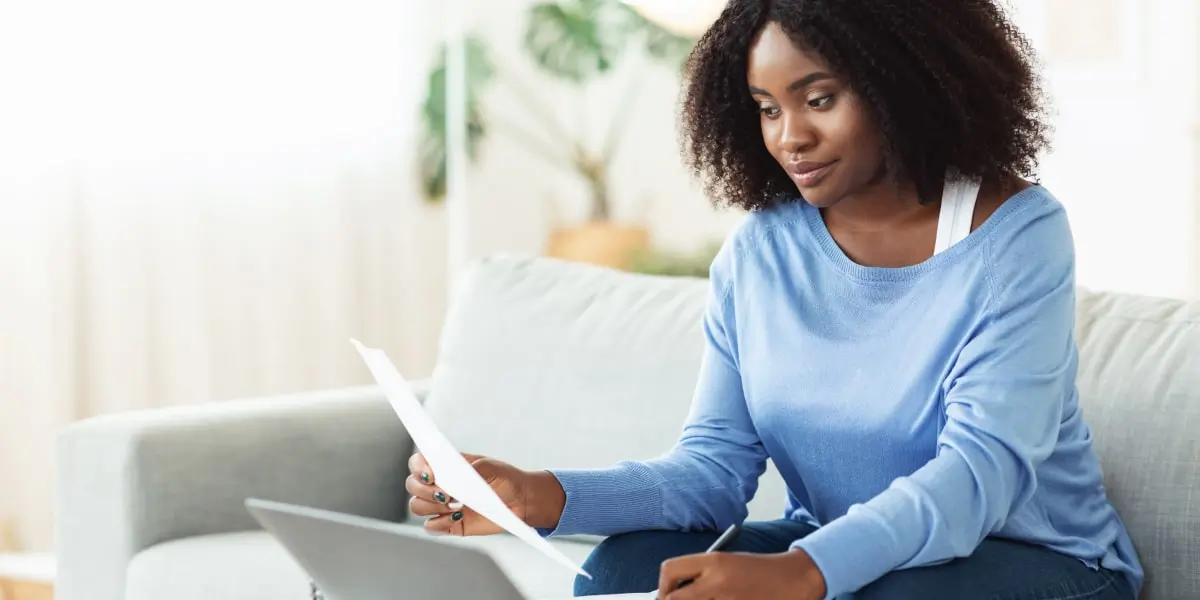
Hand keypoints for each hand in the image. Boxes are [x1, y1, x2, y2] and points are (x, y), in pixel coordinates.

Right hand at [405, 452, 564, 535]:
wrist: (519, 501)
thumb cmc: (504, 478)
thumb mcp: (490, 467)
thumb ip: (469, 470)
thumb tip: (450, 480)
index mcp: (445, 465)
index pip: (418, 462)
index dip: (418, 468)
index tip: (431, 475)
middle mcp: (439, 484)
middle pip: (412, 485)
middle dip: (425, 491)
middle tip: (447, 495)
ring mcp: (442, 505)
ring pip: (417, 506)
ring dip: (432, 507)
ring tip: (456, 506)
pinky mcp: (448, 524)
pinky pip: (430, 526)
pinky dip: (440, 523)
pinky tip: (459, 517)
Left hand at [657, 549, 826, 599]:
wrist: (794, 579)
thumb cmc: (760, 571)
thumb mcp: (727, 563)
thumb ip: (700, 575)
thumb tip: (672, 593)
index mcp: (714, 561)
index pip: (670, 570)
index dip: (663, 587)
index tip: (668, 596)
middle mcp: (717, 581)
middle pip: (674, 599)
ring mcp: (728, 599)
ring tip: (714, 598)